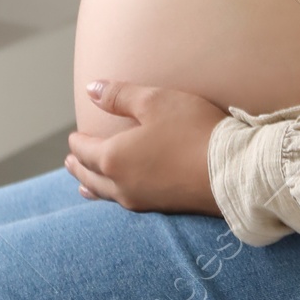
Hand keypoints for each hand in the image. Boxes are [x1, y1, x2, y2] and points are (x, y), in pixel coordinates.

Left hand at [66, 81, 224, 211]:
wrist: (230, 171)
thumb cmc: (191, 130)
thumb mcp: (154, 101)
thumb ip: (119, 96)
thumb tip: (90, 89)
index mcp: (114, 158)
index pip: (84, 151)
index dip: (76, 142)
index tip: (72, 136)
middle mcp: (122, 185)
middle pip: (91, 177)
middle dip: (78, 166)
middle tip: (69, 161)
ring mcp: (141, 201)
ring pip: (106, 195)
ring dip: (93, 185)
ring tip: (85, 185)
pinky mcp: (161, 209)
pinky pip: (125, 203)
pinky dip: (113, 196)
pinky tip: (121, 196)